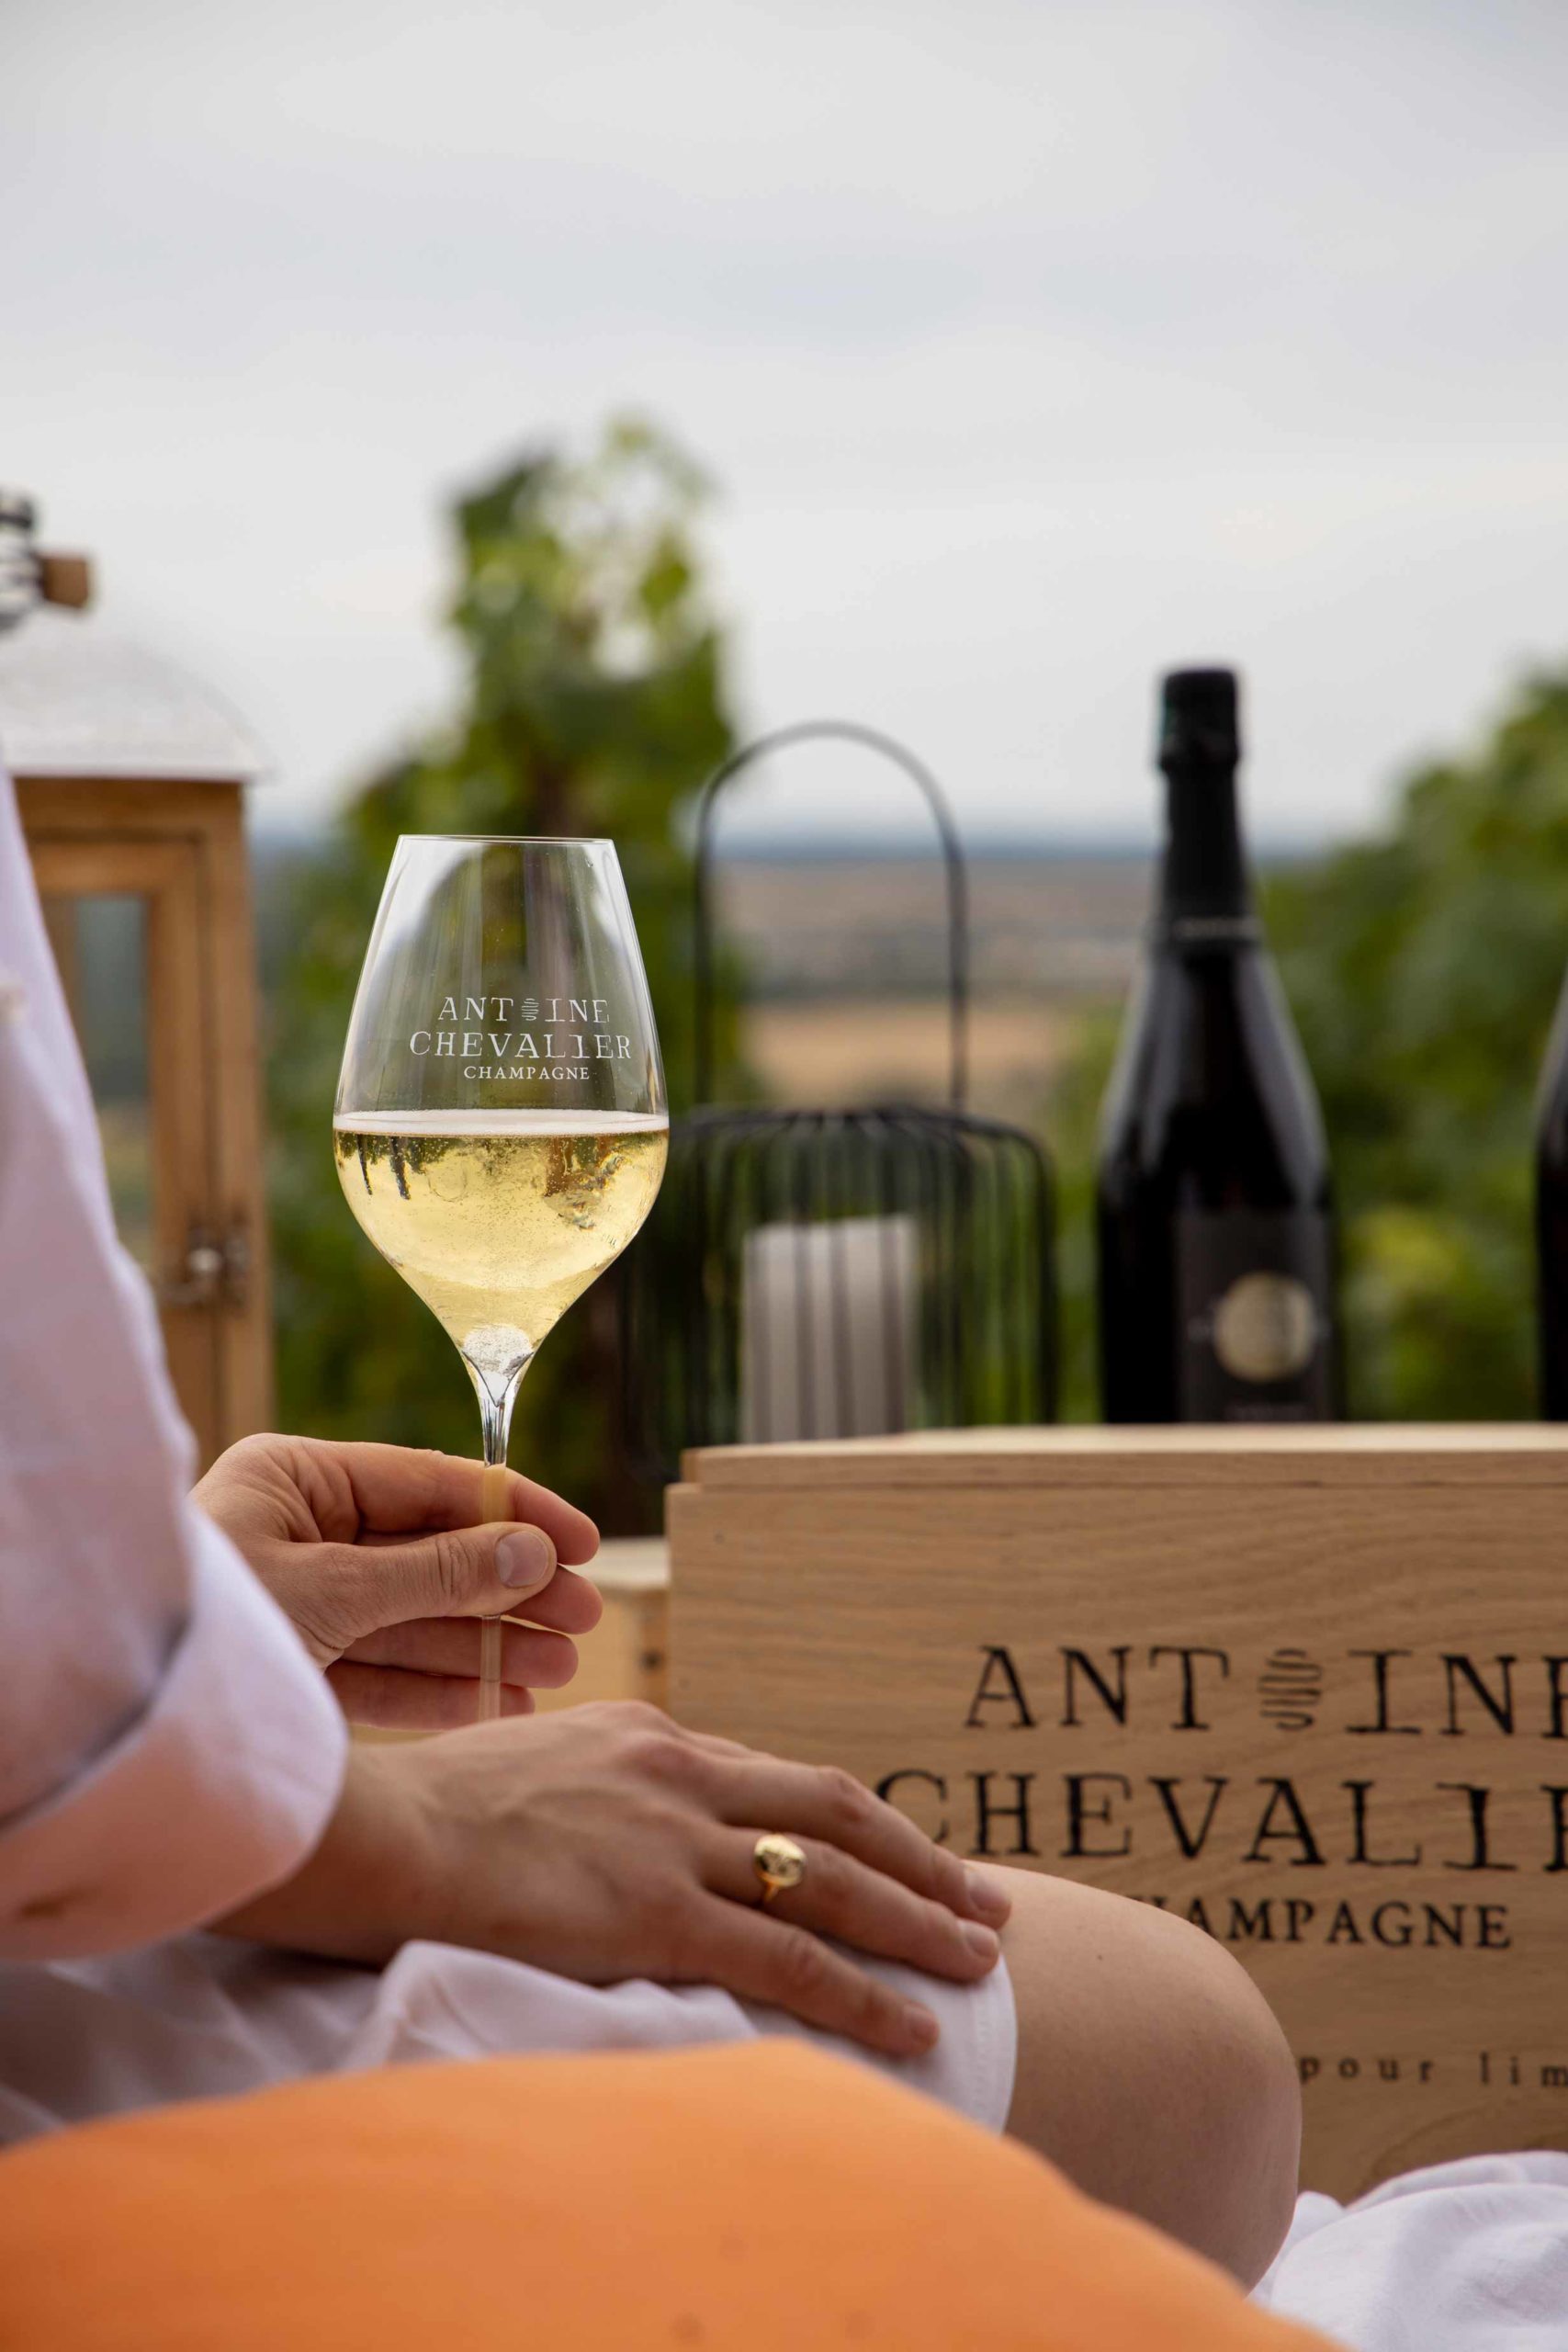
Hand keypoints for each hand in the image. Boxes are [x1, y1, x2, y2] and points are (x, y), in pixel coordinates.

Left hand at [193, 1434, 601, 1727]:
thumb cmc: (212, 1621)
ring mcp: (299, 1604)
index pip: (429, 1484)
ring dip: (487, 1644)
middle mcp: (299, 1534)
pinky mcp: (296, 1669)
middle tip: (584, 1618)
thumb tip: (533, 1552)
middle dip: (509, 1591)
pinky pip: (381, 1672)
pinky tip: (501, 1700)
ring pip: (413, 1619)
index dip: (513, 1513)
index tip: (582, 1543)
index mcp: (295, 1481)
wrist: (121, 1716)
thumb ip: (439, 1573)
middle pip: (430, 1555)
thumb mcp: (334, 1589)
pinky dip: (440, 1690)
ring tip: (558, 1669)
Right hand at [221, 1702, 1013, 2058]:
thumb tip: (616, 1831)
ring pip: (833, 1883)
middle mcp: (682, 1775)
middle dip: (922, 1860)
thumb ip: (597, 1790)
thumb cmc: (426, 1806)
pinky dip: (862, 1994)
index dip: (857, 1821)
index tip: (907, 1852)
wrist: (375, 1825)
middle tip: (986, 1900)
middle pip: (837, 1814)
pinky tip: (913, 2023)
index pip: (782, 1780)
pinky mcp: (657, 1911)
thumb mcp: (532, 1764)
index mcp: (653, 1736)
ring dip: (918, 1924)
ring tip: (981, 1961)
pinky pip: (789, 1960)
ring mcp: (675, 1841)